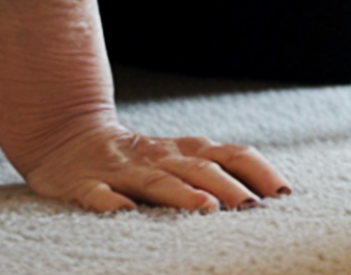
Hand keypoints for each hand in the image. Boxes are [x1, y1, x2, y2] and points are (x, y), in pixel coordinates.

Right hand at [16, 117, 289, 212]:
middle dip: (227, 187)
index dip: (259, 172)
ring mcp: (123, 170)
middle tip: (251, 208)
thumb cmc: (139, 157)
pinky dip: (111, 203)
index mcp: (188, 151)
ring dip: (182, 194)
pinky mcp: (85, 184)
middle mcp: (161, 157)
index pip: (233, 155)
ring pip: (157, 181)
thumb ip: (219, 172)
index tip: (283, 194)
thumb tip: (272, 197)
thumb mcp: (182, 158)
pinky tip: (124, 213)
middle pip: (200, 169)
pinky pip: (98, 194)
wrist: (66, 136)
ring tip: (205, 208)